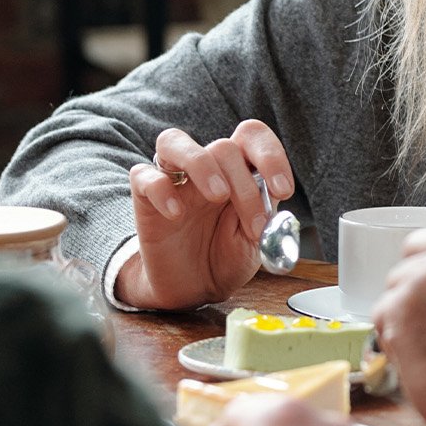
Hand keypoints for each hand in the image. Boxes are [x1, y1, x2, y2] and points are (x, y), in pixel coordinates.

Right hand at [117, 120, 293, 309]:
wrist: (193, 289)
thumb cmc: (226, 257)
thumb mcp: (256, 239)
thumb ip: (264, 212)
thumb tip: (271, 192)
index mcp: (237, 170)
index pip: (250, 136)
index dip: (270, 155)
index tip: (283, 190)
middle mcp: (205, 168)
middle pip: (222, 147)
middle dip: (245, 187)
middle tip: (255, 226)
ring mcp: (173, 180)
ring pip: (172, 141)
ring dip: (201, 164)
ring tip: (217, 196)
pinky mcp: (144, 199)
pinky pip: (142, 175)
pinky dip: (160, 190)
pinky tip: (176, 214)